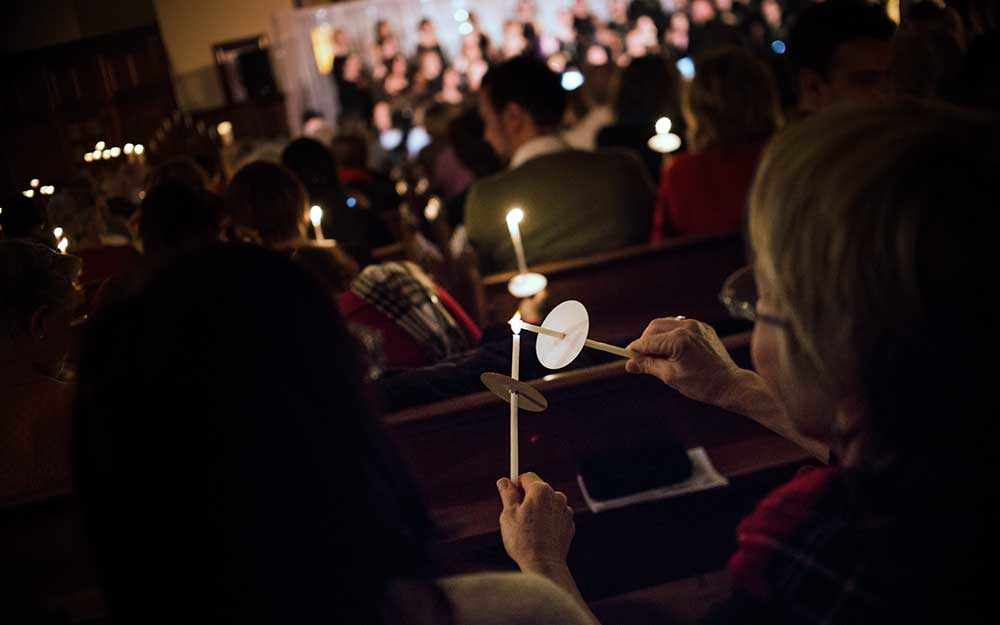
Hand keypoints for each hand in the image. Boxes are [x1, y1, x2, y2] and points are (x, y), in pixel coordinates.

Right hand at [497, 472, 574, 571]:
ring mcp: (565, 511)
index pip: (526, 477)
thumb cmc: (523, 540)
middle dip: (527, 498)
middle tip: (516, 515)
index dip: (515, 484)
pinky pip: (555, 516)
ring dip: (538, 510)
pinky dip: (547, 521)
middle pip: (538, 489)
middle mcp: (557, 496)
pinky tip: (539, 535)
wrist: (544, 565)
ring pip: (547, 503)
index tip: (509, 495)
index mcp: (541, 490)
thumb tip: (504, 481)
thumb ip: (507, 494)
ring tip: (528, 528)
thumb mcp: (508, 514)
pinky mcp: (569, 524)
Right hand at [625, 317, 743, 404]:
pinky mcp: (704, 328)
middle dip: (645, 341)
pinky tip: (672, 349)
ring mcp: (697, 325)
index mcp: (678, 340)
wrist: (729, 384)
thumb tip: (629, 364)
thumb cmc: (701, 384)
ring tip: (658, 355)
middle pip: (654, 327)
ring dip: (657, 336)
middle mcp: (687, 327)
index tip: (627, 357)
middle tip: (641, 357)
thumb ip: (648, 366)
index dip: (635, 349)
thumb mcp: (670, 376)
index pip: (648, 341)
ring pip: (667, 324)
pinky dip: (671, 335)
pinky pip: (680, 326)